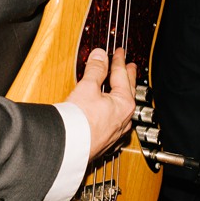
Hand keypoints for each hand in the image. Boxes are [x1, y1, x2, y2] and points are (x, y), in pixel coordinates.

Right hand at [67, 45, 135, 161]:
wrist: (69, 148)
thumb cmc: (79, 122)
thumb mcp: (87, 88)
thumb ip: (95, 70)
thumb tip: (100, 55)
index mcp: (125, 103)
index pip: (122, 75)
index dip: (119, 61)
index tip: (119, 52)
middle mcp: (125, 119)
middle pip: (128, 92)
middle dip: (128, 78)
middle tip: (130, 68)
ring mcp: (117, 133)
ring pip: (123, 110)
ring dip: (122, 97)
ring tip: (121, 90)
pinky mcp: (108, 143)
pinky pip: (116, 125)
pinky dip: (114, 115)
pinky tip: (111, 116)